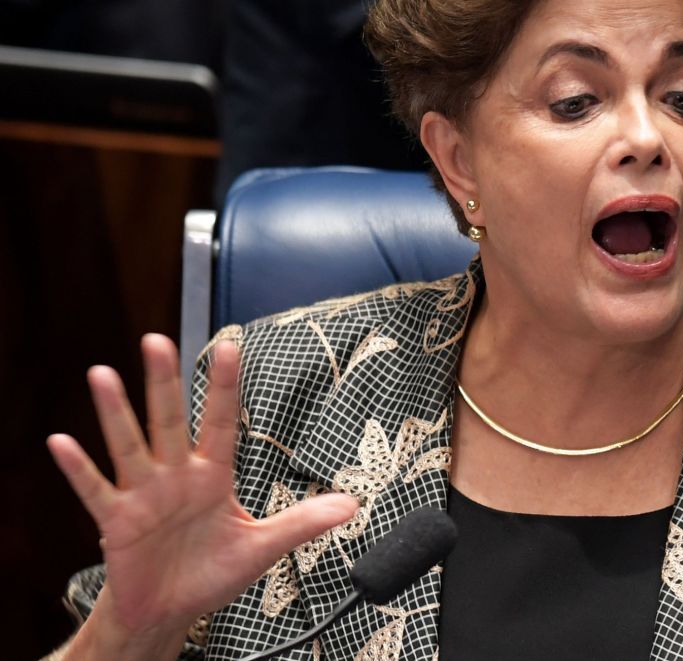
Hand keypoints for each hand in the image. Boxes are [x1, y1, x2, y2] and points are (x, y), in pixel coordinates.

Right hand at [47, 335, 356, 657]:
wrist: (171, 612)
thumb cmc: (212, 574)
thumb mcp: (262, 547)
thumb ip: (303, 521)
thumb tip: (351, 504)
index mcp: (213, 476)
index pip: (222, 422)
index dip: (225, 387)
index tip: (231, 346)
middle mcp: (176, 476)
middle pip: (170, 420)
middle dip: (165, 382)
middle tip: (157, 340)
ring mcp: (144, 495)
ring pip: (130, 445)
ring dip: (115, 412)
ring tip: (102, 375)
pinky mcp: (117, 522)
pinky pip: (95, 490)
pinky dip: (78, 469)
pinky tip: (60, 442)